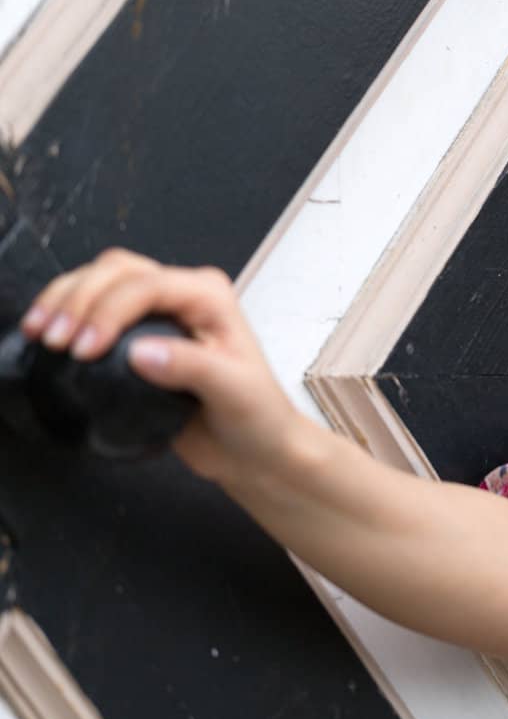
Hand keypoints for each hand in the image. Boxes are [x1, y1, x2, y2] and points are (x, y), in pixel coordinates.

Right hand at [19, 248, 302, 485]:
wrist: (252, 446)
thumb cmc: (254, 415)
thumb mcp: (232, 391)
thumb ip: (190, 367)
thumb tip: (138, 352)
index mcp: (210, 296)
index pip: (149, 285)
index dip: (109, 310)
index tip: (85, 349)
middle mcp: (184, 295)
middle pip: (118, 272)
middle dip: (79, 299)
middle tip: (56, 340)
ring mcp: (159, 311)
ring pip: (101, 281)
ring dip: (65, 300)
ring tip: (41, 332)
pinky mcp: (137, 333)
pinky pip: (95, 307)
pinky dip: (67, 313)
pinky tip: (46, 334)